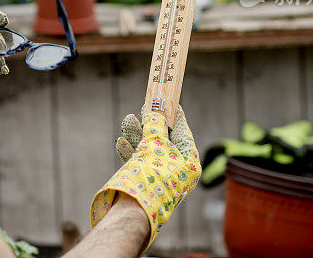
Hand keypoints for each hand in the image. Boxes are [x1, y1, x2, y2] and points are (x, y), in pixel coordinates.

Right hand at [90, 109, 200, 250]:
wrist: (135, 208)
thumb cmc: (153, 173)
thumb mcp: (156, 143)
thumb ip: (156, 125)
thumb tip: (155, 113)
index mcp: (190, 164)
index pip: (184, 134)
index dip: (176, 117)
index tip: (170, 104)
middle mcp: (178, 172)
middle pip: (165, 141)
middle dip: (152, 125)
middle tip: (145, 109)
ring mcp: (161, 178)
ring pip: (149, 150)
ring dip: (138, 135)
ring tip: (128, 120)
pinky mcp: (146, 182)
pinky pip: (139, 162)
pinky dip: (131, 150)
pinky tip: (121, 141)